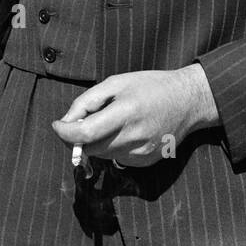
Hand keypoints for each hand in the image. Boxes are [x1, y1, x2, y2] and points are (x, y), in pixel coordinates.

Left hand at [51, 65, 218, 167]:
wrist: (188, 101)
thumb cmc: (151, 86)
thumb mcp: (117, 82)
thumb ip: (87, 101)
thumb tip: (65, 122)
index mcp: (127, 112)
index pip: (86, 133)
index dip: (65, 132)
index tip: (57, 125)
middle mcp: (135, 137)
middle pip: (91, 148)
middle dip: (79, 137)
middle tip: (85, 120)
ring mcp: (142, 154)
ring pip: (103, 156)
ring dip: (98, 142)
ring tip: (112, 122)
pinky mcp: (147, 163)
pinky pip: (117, 159)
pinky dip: (113, 148)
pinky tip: (127, 132)